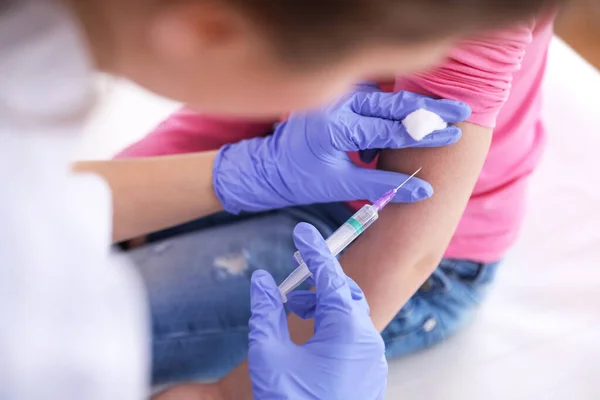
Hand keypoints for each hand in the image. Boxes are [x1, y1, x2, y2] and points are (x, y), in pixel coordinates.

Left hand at [213, 85, 470, 212]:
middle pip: (392, 103)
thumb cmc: (302, 180)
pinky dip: (386, 114)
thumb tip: (425, 190)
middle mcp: (336, 105)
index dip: (425, 133)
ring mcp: (336, 98)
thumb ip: (384, 185)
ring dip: (407, 112)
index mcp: (335, 128)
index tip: (454, 134)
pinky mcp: (337, 99)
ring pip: (384, 98)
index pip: (390, 129)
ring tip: (433, 124)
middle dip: (428, 109)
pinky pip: (371, 100)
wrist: (271, 166)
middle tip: (461, 112)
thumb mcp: (342, 185)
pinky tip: (385, 140)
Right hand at [248, 223, 387, 399]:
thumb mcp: (269, 354)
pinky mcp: (368, 372)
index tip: (302, 230)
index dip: (314, 250)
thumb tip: (261, 279)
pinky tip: (309, 338)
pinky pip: (354, 336)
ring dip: (323, 305)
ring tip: (295, 309)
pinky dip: (332, 327)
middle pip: (346, 293)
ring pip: (350, 315)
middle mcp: (367, 338)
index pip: (330, 275)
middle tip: (294, 279)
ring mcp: (372, 357)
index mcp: (347, 327)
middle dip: (319, 281)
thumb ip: (266, 310)